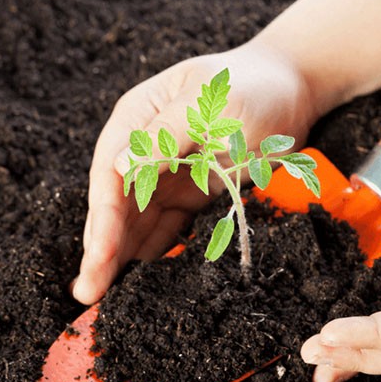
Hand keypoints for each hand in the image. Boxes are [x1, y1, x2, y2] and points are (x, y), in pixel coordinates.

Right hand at [71, 43, 318, 304]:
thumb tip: (118, 167)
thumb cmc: (252, 86)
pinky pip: (163, 226)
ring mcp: (164, 171)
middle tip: (87, 293)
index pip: (110, 174)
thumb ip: (165, 134)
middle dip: (100, 247)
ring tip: (99, 295)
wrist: (293, 88)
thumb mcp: (209, 105)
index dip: (103, 219)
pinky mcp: (187, 191)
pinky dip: (151, 250)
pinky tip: (137, 279)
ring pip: (134, 221)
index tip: (98, 257)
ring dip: (119, 256)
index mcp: (137, 117)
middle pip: (115, 203)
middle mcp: (142, 147)